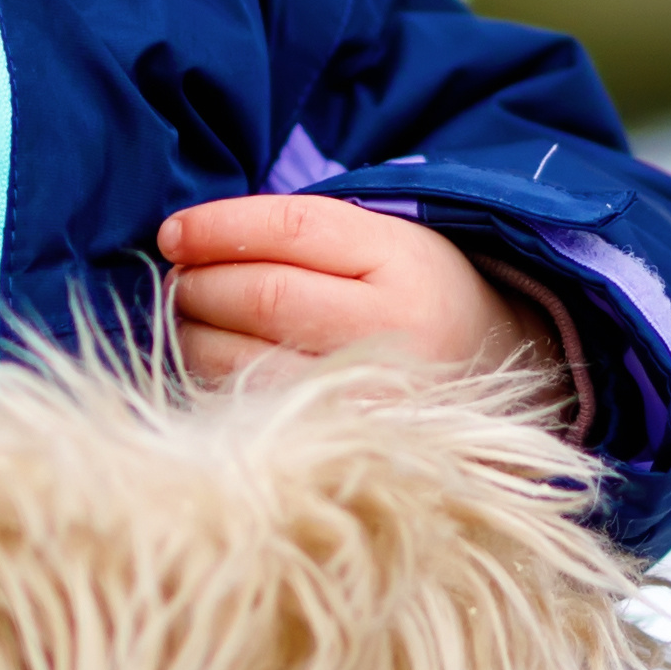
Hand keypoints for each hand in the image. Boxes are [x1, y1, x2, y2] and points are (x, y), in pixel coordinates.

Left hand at [159, 191, 549, 403]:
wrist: (498, 368)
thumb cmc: (410, 292)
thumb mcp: (380, 242)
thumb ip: (296, 235)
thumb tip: (185, 242)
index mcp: (403, 259)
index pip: (292, 229)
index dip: (218, 227)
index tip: (173, 230)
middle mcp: (394, 328)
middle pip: (262, 296)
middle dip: (198, 283)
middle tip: (177, 278)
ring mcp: (372, 394)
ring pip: (247, 359)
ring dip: (194, 334)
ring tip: (191, 318)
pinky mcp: (347, 443)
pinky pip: (254, 407)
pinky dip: (215, 380)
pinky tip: (216, 360)